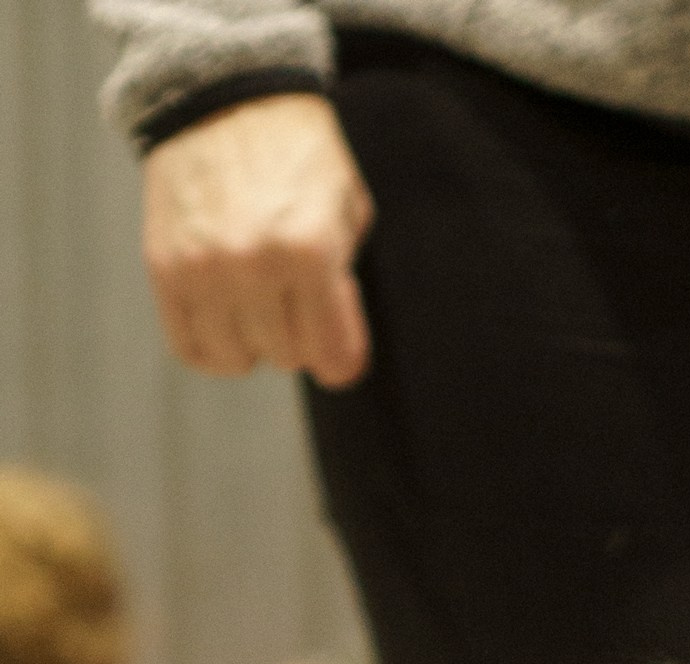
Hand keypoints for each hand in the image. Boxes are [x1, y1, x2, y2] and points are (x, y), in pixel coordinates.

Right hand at [142, 95, 373, 388]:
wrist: (223, 98)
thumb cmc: (294, 157)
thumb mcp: (346, 209)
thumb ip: (346, 285)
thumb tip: (336, 355)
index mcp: (310, 250)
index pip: (336, 360)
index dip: (341, 350)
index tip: (336, 333)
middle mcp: (255, 264)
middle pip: (289, 358)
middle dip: (298, 332)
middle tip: (292, 292)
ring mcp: (204, 269)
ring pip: (239, 360)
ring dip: (253, 340)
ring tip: (256, 299)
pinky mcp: (164, 269)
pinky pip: (190, 349)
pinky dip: (213, 346)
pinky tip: (225, 318)